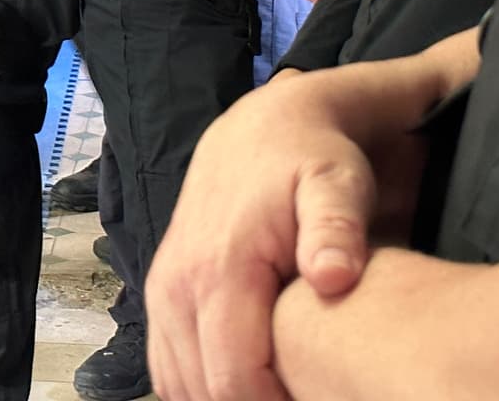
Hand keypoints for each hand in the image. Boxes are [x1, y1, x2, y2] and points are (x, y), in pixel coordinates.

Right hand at [146, 72, 424, 400]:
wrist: (264, 125)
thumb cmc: (310, 160)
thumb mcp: (338, 183)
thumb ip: (336, 230)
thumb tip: (331, 278)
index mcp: (220, 268)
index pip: (232, 381)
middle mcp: (178, 283)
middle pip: (203, 392)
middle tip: (304, 392)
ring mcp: (163, 289)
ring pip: (178, 384)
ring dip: (220, 396)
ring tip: (277, 386)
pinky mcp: (161, 292)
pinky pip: (166, 366)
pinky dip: (198, 386)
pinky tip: (242, 380)